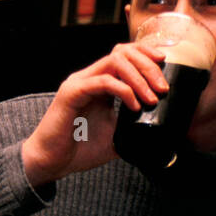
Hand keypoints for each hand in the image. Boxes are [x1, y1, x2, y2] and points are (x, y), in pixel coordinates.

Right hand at [20, 39, 168, 186]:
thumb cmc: (79, 150)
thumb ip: (134, 128)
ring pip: (114, 61)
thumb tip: (161, 134)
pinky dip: (123, 90)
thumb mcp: (116, 137)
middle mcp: (88, 77)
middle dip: (148, 66)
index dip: (146, 54)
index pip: (124, 54)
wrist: (51, 164)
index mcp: (98, 83)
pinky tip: (134, 106)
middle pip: (123, 52)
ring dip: (139, 77)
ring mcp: (79, 83)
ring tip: (151, 98)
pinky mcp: (71, 93)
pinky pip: (103, 81)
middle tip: (163, 89)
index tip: (165, 66)